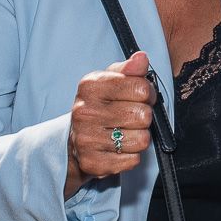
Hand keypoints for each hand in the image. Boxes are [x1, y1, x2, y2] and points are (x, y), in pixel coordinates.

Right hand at [66, 51, 155, 197]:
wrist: (73, 141)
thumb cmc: (99, 107)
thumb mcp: (111, 81)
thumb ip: (129, 69)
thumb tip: (142, 58)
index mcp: (90, 86)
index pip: (141, 88)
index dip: (147, 94)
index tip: (140, 97)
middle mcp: (85, 111)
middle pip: (143, 115)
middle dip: (143, 117)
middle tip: (131, 117)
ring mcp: (86, 139)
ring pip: (141, 139)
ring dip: (139, 137)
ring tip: (125, 133)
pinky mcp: (93, 163)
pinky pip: (133, 160)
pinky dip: (130, 155)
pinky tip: (118, 148)